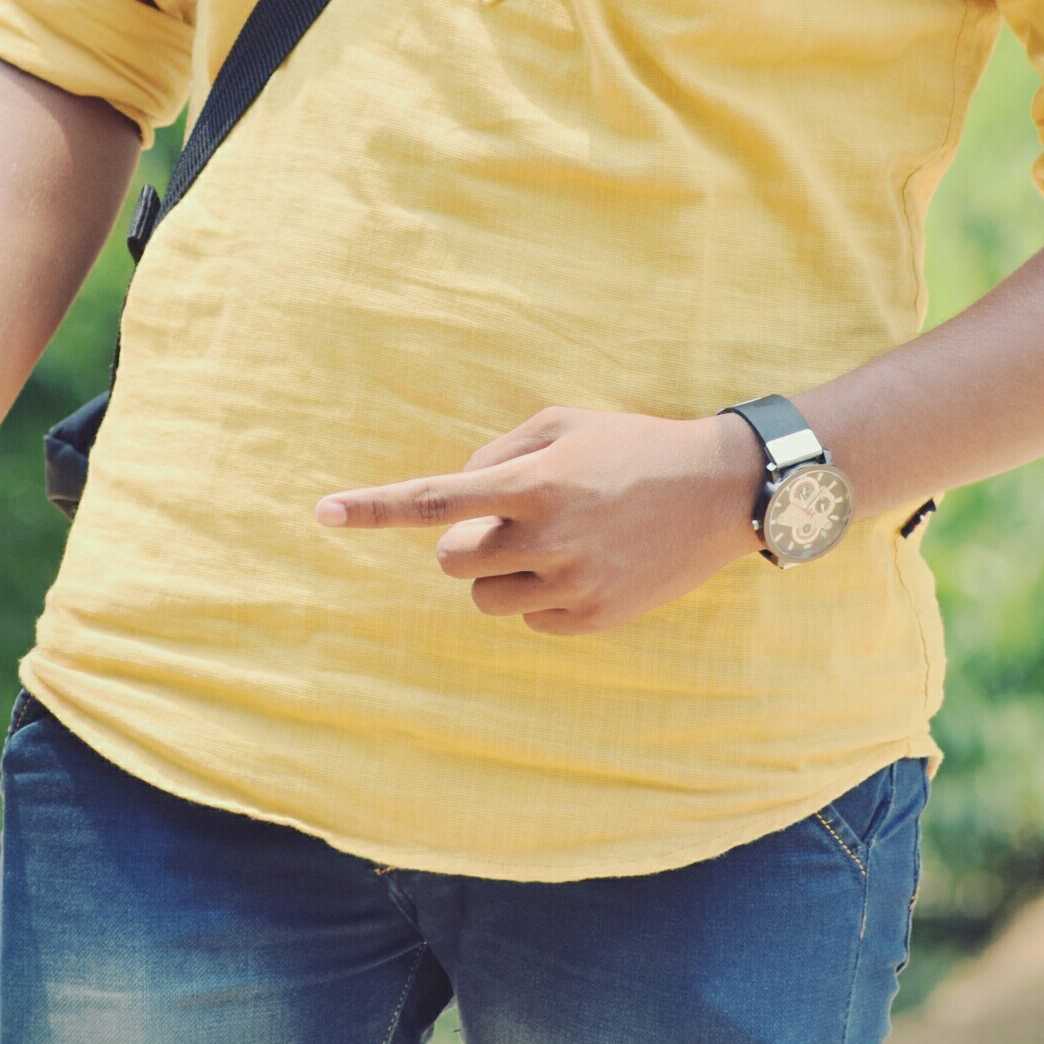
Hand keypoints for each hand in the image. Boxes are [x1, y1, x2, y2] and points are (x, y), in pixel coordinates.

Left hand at [314, 403, 765, 633]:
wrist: (721, 491)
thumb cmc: (632, 445)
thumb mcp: (563, 422)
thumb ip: (497, 452)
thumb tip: (456, 498)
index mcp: (534, 482)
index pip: (434, 500)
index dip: (374, 508)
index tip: (322, 512)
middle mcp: (548, 538)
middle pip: (450, 561)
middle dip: (467, 541)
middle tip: (513, 517)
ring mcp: (572, 585)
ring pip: (483, 598)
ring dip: (499, 573)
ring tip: (553, 541)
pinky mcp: (593, 621)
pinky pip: (529, 621)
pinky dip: (540, 597)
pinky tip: (583, 566)